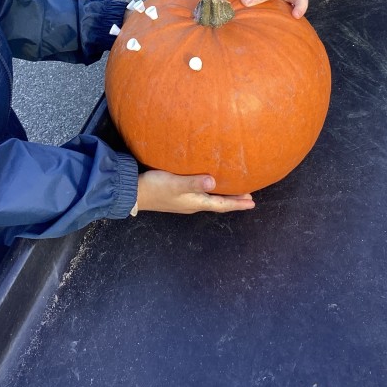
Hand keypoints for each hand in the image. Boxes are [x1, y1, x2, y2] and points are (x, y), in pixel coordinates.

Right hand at [136, 170, 254, 213]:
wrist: (134, 193)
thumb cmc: (155, 188)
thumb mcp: (175, 184)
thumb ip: (193, 183)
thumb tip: (213, 182)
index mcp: (195, 202)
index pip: (221, 204)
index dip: (237, 204)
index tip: (252, 203)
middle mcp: (192, 204)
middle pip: (218, 204)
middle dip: (234, 201)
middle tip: (248, 198)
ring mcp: (184, 202)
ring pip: (210, 200)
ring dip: (223, 198)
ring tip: (234, 193)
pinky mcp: (177, 197)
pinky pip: (201, 196)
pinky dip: (211, 193)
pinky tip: (208, 186)